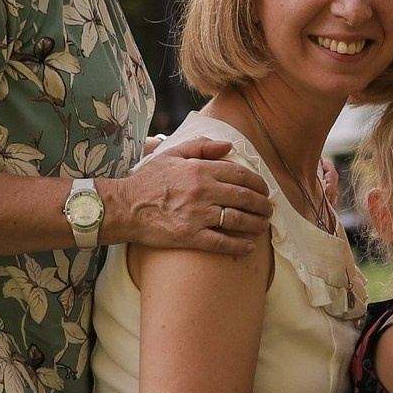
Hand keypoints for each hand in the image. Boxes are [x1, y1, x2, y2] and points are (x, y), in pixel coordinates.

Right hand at [107, 137, 273, 255]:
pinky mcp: (190, 236)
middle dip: (262, 204)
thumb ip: (201, 146)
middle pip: (244, 197)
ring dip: (256, 224)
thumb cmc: (148, 180)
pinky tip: (249, 247)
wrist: (124, 207)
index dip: (258, 183)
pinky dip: (239, 245)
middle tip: (269, 209)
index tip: (264, 189)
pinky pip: (222, 242)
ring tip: (263, 226)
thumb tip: (228, 146)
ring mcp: (197, 215)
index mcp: (200, 170)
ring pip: (238, 220)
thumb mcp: (172, 154)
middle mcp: (202, 191)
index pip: (240, 175)